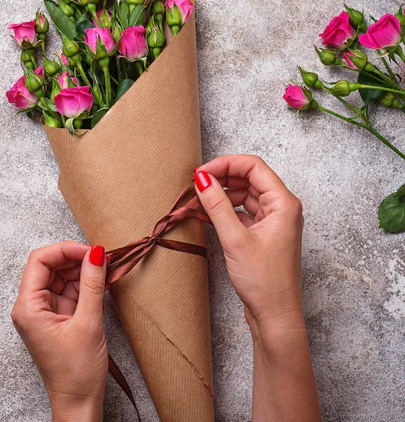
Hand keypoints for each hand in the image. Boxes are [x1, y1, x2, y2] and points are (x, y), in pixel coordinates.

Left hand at [11, 242, 107, 421]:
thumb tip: (97, 253)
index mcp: (28, 307)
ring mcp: (45, 310)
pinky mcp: (58, 315)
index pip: (40, 261)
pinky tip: (102, 280)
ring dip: (83, 269)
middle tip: (103, 257)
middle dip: (76, 258)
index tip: (91, 250)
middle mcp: (32, 305)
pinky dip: (85, 283)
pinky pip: (70, 289)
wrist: (79, 403)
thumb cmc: (77, 371)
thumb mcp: (88, 322)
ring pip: (62, 276)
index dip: (65, 250)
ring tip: (106, 268)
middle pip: (50, 266)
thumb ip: (92, 283)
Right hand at [194, 154, 304, 332]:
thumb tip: (203, 179)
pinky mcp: (262, 233)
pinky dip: (224, 210)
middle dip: (221, 177)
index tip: (201, 172)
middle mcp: (281, 208)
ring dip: (220, 194)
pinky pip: (241, 212)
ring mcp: (272, 220)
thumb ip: (217, 205)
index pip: (253, 167)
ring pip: (243, 195)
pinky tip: (205, 213)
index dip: (225, 164)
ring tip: (197, 200)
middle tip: (196, 184)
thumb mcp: (235, 239)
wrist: (274, 316)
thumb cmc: (265, 282)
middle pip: (248, 178)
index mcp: (283, 203)